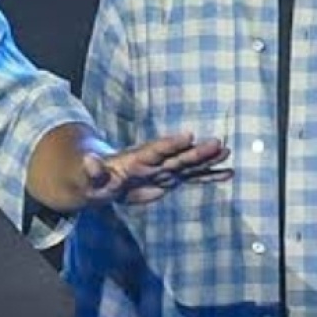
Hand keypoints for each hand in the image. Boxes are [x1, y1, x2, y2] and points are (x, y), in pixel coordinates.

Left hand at [84, 133, 230, 204]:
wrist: (103, 181)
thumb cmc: (94, 179)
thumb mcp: (89, 177)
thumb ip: (92, 170)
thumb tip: (88, 159)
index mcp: (136, 160)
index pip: (156, 150)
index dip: (172, 144)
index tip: (188, 136)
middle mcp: (154, 162)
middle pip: (178, 156)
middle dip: (198, 151)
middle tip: (218, 143)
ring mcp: (164, 170)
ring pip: (190, 164)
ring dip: (208, 160)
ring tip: (228, 152)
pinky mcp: (169, 180)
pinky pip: (193, 178)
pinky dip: (209, 176)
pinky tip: (228, 173)